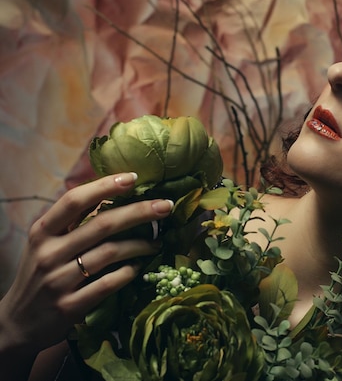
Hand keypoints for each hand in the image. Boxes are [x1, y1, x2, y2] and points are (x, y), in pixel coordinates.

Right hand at [0, 172, 171, 359]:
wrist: (18, 323)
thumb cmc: (41, 275)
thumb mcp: (46, 244)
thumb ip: (73, 223)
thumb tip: (114, 193)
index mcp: (42, 232)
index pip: (75, 201)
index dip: (105, 186)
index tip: (134, 177)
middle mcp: (49, 253)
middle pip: (101, 224)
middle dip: (139, 212)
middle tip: (165, 206)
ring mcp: (58, 281)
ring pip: (110, 253)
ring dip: (141, 245)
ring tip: (157, 242)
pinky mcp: (70, 307)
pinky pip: (109, 283)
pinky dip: (129, 272)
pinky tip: (139, 267)